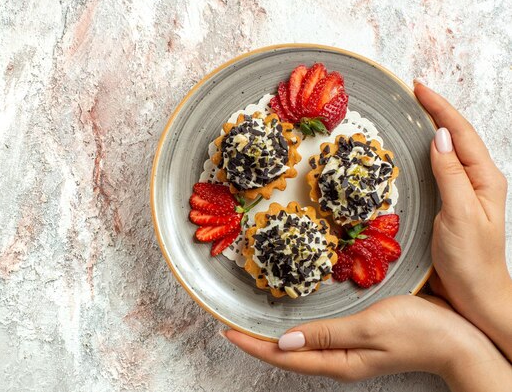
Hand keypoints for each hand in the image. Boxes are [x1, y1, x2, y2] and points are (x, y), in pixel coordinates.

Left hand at [223, 295, 511, 389]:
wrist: (457, 339)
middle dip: (256, 342)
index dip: (253, 344)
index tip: (227, 331)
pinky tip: (290, 322)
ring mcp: (347, 353)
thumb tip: (285, 342)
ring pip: (299, 348)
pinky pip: (315, 339)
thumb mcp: (369, 328)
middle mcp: (337, 361)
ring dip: (272, 338)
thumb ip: (327, 335)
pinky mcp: (355, 341)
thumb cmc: (419, 331)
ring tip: (250, 324)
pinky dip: (295, 332)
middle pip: (286, 356)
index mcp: (337, 361)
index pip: (284, 356)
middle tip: (230, 326)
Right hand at [414, 81, 511, 358]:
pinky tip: (415, 149)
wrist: (476, 296)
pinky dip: (426, 151)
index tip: (417, 88)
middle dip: (436, 110)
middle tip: (411, 93)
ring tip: (411, 112)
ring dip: (431, 127)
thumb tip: (439, 137)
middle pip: (456, 135)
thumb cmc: (471, 261)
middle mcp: (477, 180)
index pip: (459, 133)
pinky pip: (439, 168)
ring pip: (448, 150)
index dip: (439, 108)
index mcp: (484, 179)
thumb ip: (451, 175)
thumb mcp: (461, 215)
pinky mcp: (451, 203)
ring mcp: (465, 192)